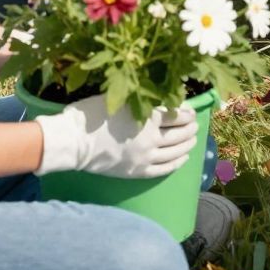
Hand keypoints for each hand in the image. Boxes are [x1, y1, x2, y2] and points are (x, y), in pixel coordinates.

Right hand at [37, 93, 198, 178]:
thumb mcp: (120, 98)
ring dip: (187, 145)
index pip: (177, 115)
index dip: (187, 113)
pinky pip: (163, 169)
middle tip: (195, 125)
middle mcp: (150, 139)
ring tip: (192, 140)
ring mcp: (144, 157)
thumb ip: (142, 99)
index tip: (191, 111)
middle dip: (190, 128)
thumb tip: (163, 97)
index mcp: (147, 117)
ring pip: (174, 152)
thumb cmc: (93, 114)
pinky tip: (182, 158)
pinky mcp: (136, 172)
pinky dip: (176, 163)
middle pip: (179, 134)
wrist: (73, 142)